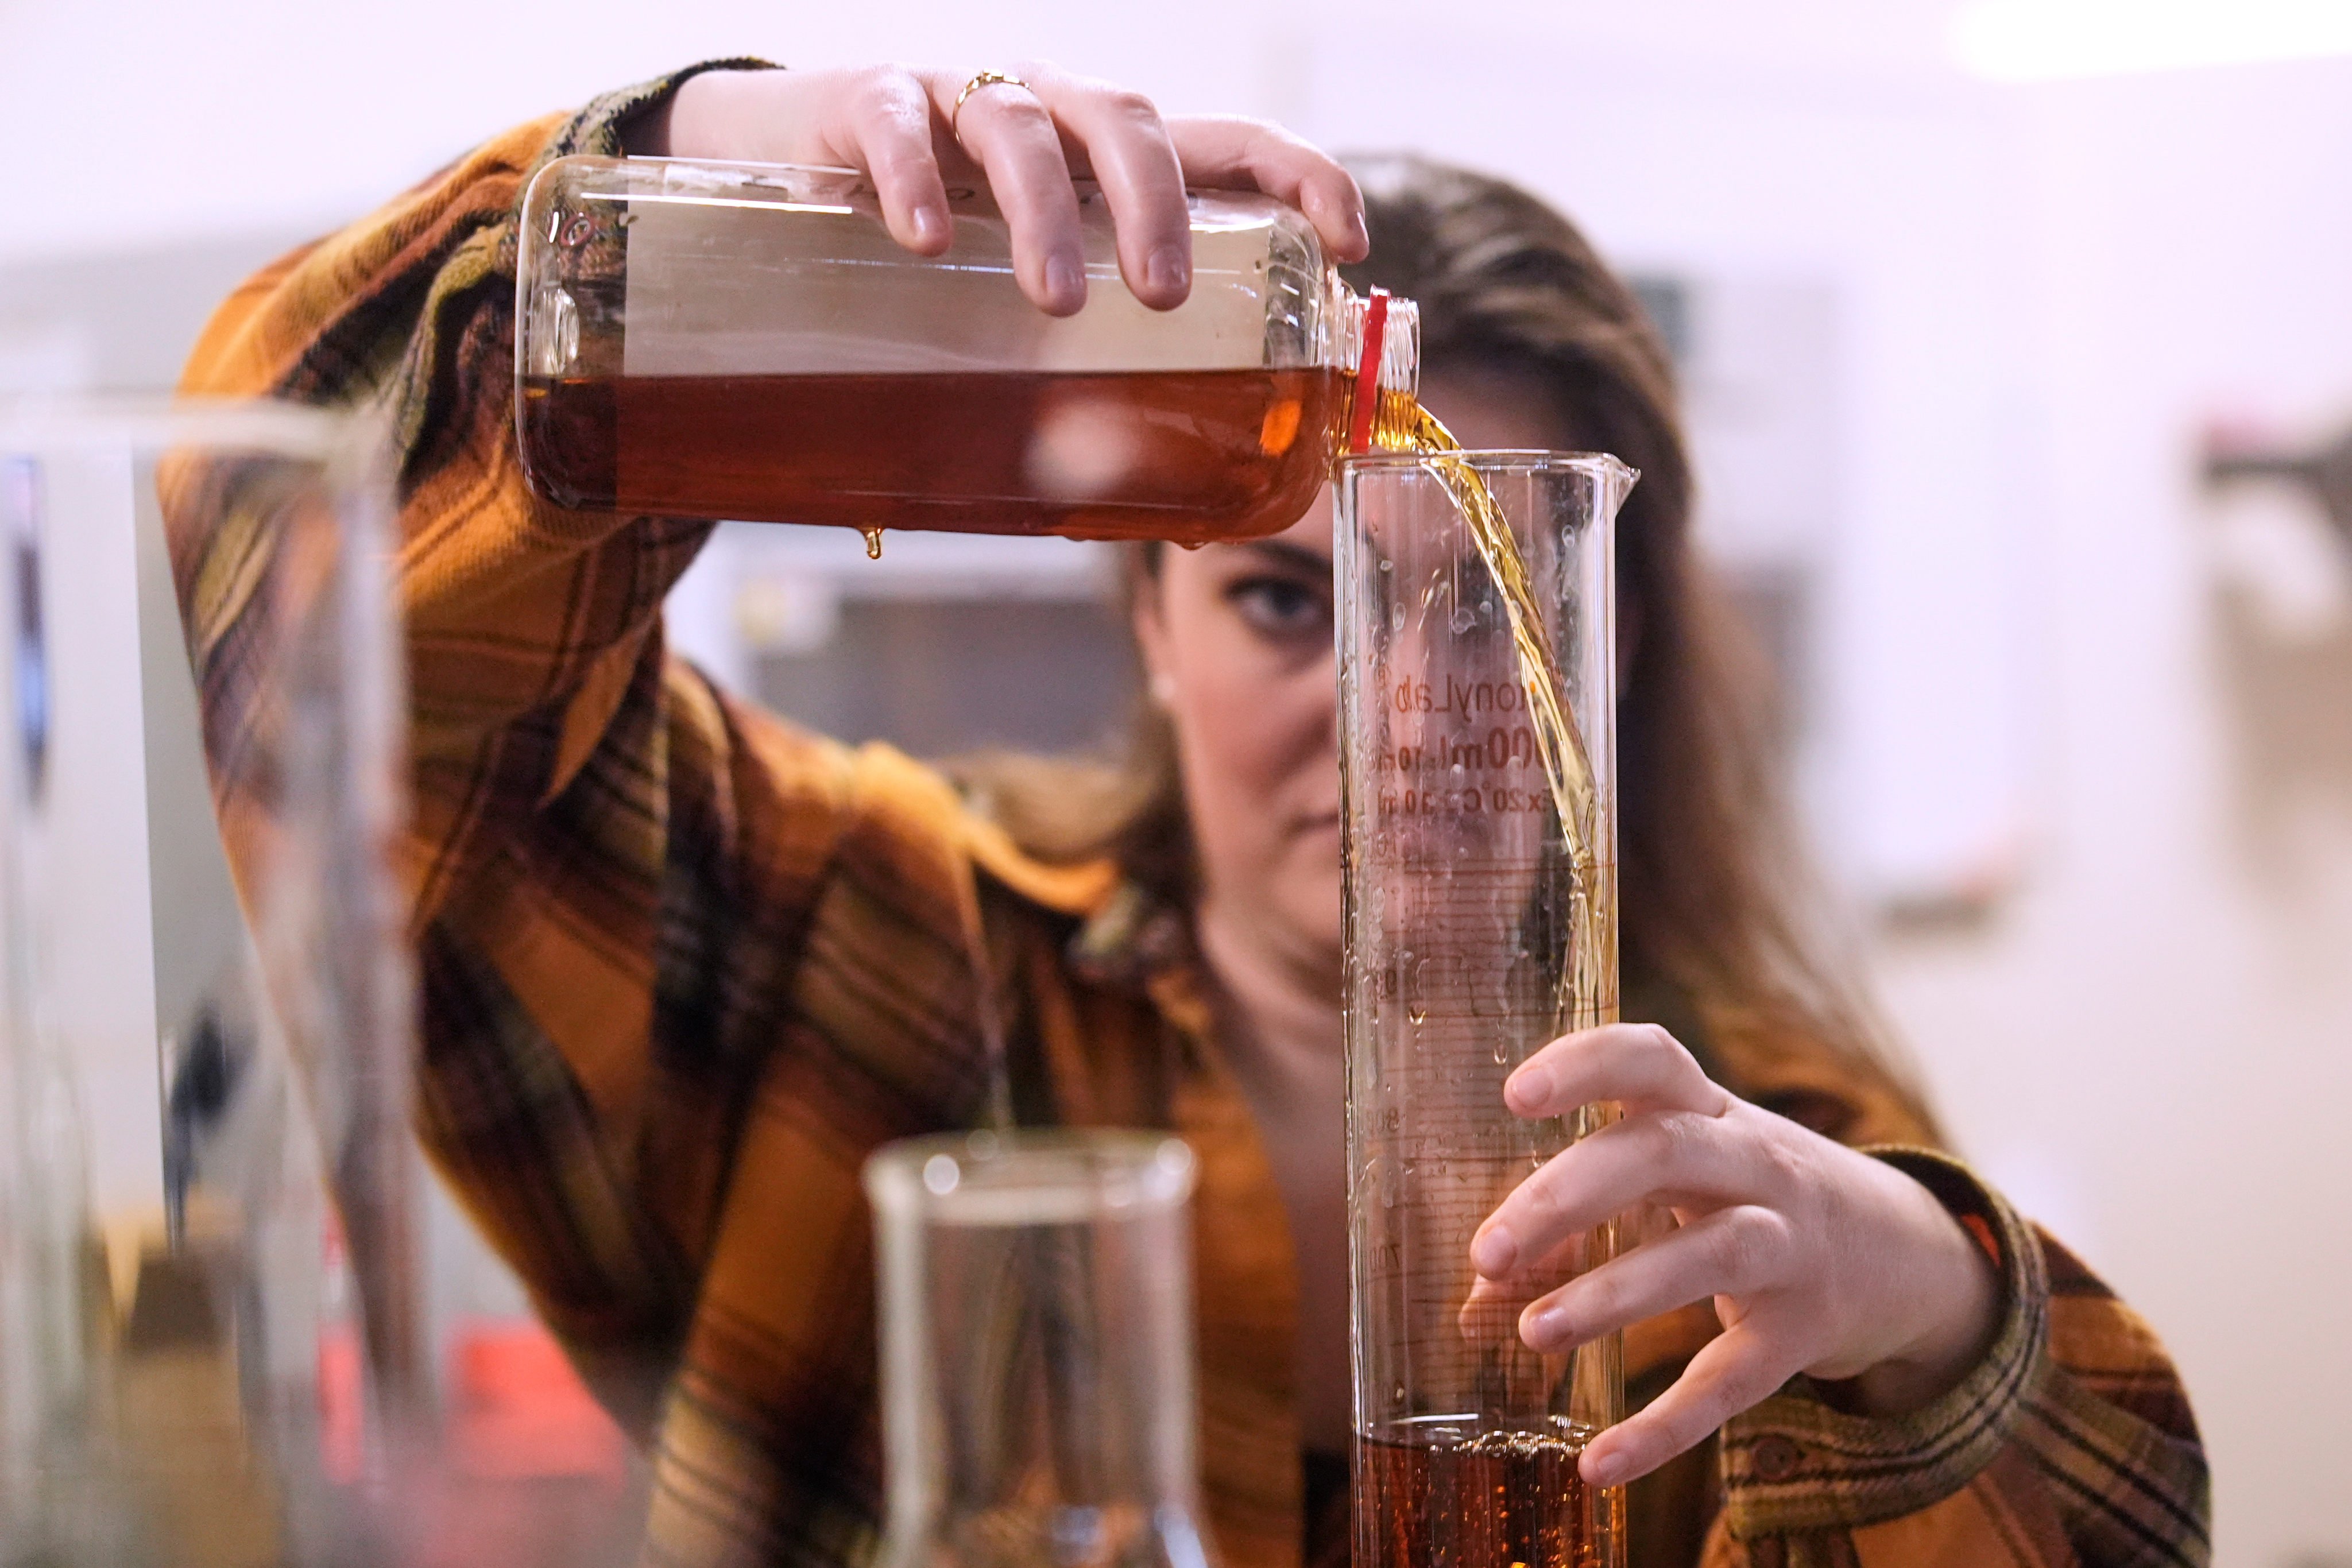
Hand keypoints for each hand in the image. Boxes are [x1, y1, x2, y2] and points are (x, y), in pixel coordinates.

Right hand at [633, 63, 1368, 316]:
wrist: (780, 171)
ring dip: (1047, 214)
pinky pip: (897, 124)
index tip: (1345, 241)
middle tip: (1161, 298)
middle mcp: (1049, 116)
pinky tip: (923, 241)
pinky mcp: (866, 103)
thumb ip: (1092, 377)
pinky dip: (916, 179)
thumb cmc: (933, 258)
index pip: (1230, 142)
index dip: (1300, 176)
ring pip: (1021, 126)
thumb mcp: (1021, 308)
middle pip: (1130, 121)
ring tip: (1054, 301)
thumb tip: (1176, 512)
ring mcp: (959, 101)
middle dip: (1158, 205)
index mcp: (1106, 163)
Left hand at [1468, 1024, 2000, 1487]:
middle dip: (1567, 1196)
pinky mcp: (1802, 1333)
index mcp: (1709, 1110)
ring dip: (1613, 1293)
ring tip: (1532, 1332)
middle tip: (1485, 1252)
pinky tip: (1598, 1463)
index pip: (1651, 1058)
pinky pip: (1732, 1380)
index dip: (1586, 1065)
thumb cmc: (1744, 1196)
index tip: (1514, 1094)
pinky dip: (1665, 1425)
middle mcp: (1755, 1163)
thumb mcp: (1678, 1181)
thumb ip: (1575, 1225)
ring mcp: (1788, 1246)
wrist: (1902, 1252)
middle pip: (1662, 1153)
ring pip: (1706, 1254)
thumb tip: (1471, 1305)